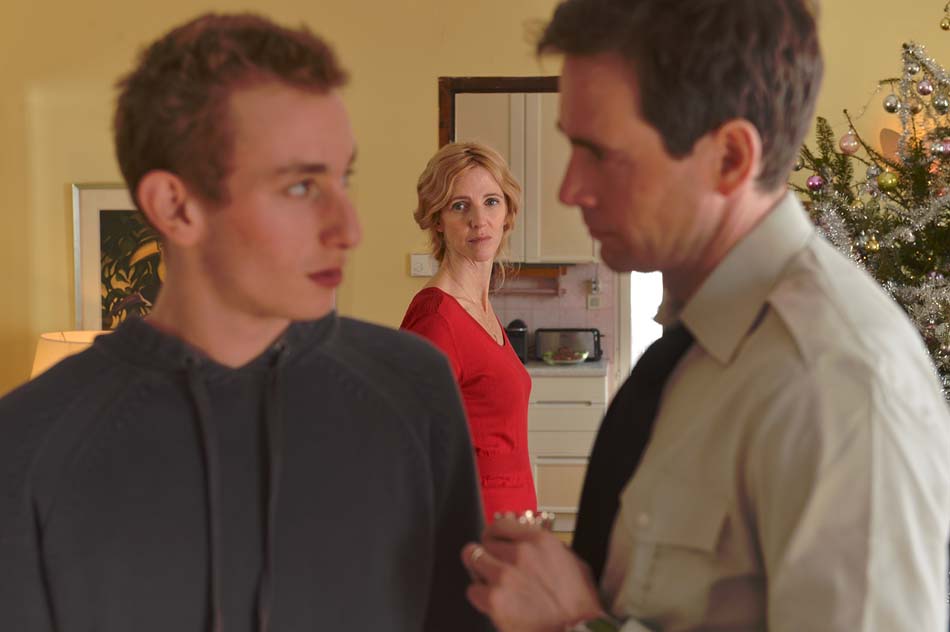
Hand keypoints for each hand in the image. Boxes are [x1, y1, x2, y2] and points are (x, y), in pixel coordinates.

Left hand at [461, 518, 605, 631]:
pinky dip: (480, 595)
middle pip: (485, 541)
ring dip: (480, 569)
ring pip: (473, 559)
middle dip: (489, 552)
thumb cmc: (579, 606)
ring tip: (490, 580)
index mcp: (540, 541)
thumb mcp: (573, 564)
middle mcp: (520, 553)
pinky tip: (493, 601)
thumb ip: (549, 550)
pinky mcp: (494, 599)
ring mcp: (504, 575)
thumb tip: (534, 547)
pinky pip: (473, 590)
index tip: (493, 539)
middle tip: (493, 563)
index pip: (501, 524)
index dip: (495, 533)